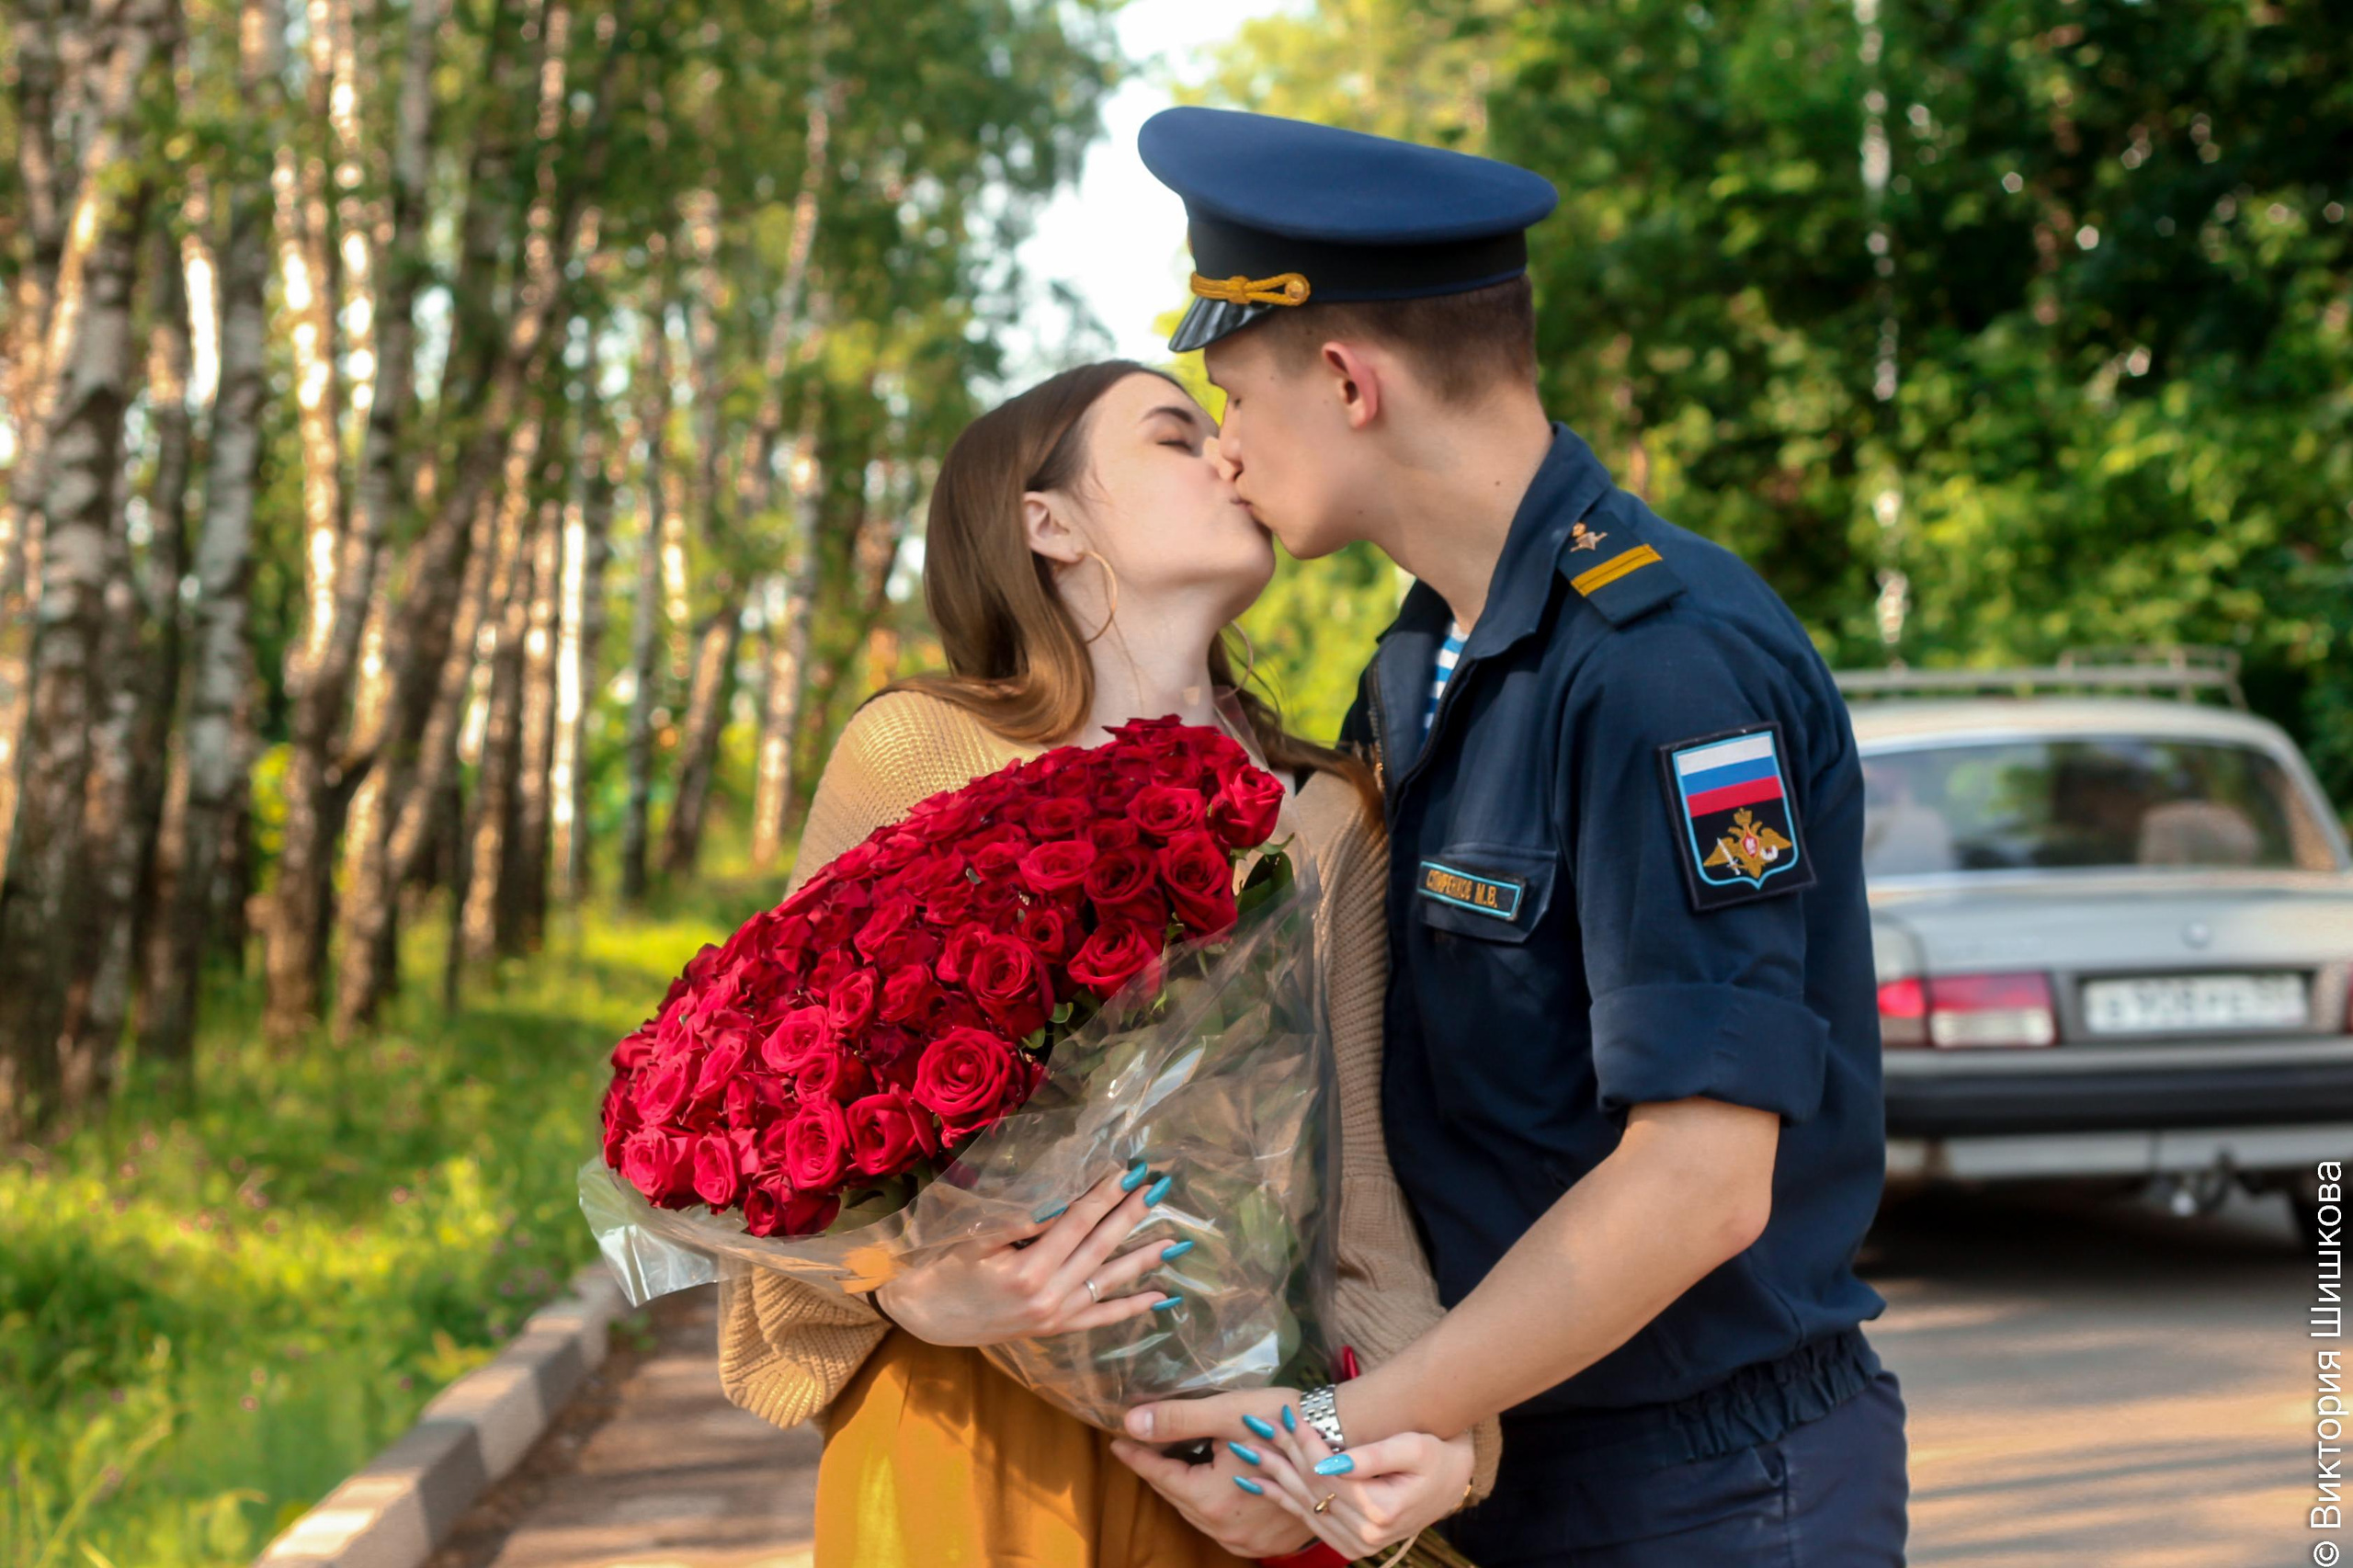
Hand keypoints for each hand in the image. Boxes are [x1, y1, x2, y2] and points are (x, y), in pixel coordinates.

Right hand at [872, 1163, 1176, 1346]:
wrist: (928, 1315)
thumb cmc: (946, 1267)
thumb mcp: (977, 1238)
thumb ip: (1022, 1223)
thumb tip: (1064, 1204)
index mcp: (1028, 1270)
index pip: (1077, 1222)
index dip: (1104, 1194)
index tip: (1129, 1172)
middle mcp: (1049, 1296)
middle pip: (1100, 1247)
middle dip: (1131, 1215)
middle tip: (1159, 1189)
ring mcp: (1056, 1316)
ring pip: (1108, 1282)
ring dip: (1143, 1259)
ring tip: (1175, 1241)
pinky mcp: (1056, 1328)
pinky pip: (1101, 1318)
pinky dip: (1131, 1308)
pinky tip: (1160, 1297)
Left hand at [1125, 1387, 1473, 1557]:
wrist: (1350, 1441)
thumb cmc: (1290, 1419)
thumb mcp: (1228, 1413)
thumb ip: (1177, 1420)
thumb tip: (1130, 1422)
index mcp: (1213, 1500)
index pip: (1160, 1475)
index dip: (1137, 1454)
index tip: (1117, 1439)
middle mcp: (1228, 1530)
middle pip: (1178, 1498)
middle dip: (1160, 1470)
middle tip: (1143, 1443)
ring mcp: (1251, 1542)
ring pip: (1201, 1513)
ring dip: (1186, 1487)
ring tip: (1174, 1459)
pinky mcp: (1272, 1542)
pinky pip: (1227, 1524)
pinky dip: (1213, 1502)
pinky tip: (1216, 1479)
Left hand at [1247, 1413, 1474, 1559]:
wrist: (1452, 1481)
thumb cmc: (1437, 1455)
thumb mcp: (1412, 1447)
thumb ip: (1371, 1456)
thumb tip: (1328, 1462)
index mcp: (1380, 1511)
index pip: (1327, 1472)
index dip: (1306, 1441)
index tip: (1287, 1413)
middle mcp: (1365, 1535)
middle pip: (1311, 1487)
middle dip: (1284, 1452)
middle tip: (1259, 1423)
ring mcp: (1356, 1544)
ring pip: (1304, 1503)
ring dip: (1274, 1474)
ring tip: (1247, 1448)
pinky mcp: (1349, 1544)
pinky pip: (1308, 1519)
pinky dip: (1280, 1498)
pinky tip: (1254, 1481)